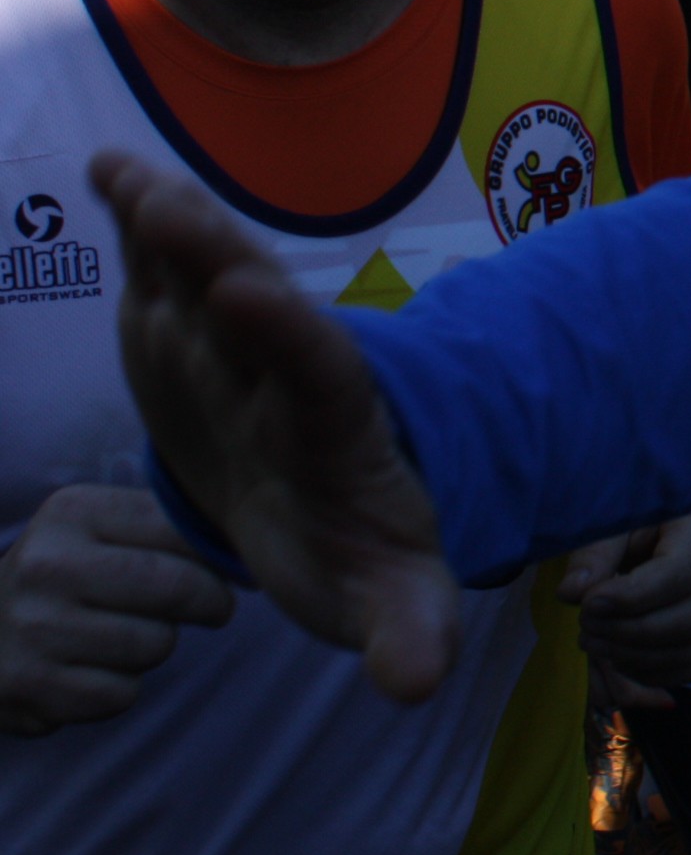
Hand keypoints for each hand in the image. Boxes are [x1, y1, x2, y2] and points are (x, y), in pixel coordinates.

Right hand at [0, 483, 236, 734]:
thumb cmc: (60, 578)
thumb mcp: (95, 531)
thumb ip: (166, 528)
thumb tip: (251, 553)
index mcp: (71, 513)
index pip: (184, 529)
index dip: (221, 556)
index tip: (230, 569)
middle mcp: (47, 565)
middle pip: (180, 588)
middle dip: (210, 603)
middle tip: (208, 607)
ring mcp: (34, 628)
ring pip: (156, 645)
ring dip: (154, 648)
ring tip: (120, 636)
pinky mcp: (30, 686)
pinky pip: (122, 694)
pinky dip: (118, 689)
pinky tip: (87, 670)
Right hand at [96, 151, 460, 702]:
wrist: (335, 503)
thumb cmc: (362, 552)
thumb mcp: (391, 596)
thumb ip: (408, 626)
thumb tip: (416, 682)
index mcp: (339, 431)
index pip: (321, 376)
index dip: (291, 337)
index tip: (253, 296)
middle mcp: (286, 374)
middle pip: (257, 312)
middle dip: (219, 262)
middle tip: (174, 210)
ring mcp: (235, 349)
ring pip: (204, 280)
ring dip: (172, 230)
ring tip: (130, 179)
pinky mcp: (193, 337)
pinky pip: (169, 274)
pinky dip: (142, 224)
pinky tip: (110, 172)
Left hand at [561, 509, 690, 707]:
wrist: (647, 514)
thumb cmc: (628, 506)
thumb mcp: (608, 517)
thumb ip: (592, 552)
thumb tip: (574, 593)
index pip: (680, 573)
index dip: (632, 598)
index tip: (588, 604)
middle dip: (630, 632)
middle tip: (585, 626)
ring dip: (635, 657)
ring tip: (593, 641)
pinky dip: (652, 673)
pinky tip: (617, 658)